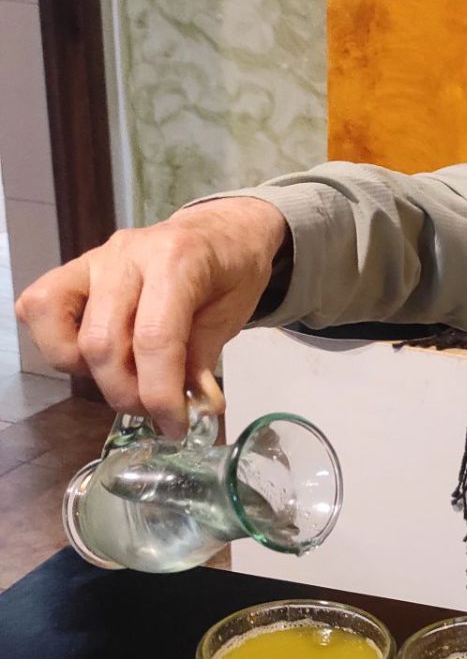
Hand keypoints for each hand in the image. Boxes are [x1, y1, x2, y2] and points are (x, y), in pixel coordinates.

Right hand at [15, 198, 287, 435]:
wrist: (219, 232)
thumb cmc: (229, 273)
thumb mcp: (232, 315)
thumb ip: (205, 359)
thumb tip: (196, 407)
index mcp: (176, 261)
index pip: (154, 339)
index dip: (160, 394)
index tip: (175, 426)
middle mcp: (126, 255)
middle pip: (103, 342)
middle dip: (127, 393)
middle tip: (155, 410)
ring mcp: (93, 259)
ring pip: (60, 329)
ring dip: (92, 374)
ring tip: (128, 382)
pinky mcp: (72, 270)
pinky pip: (40, 308)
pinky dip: (60, 345)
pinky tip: (97, 358)